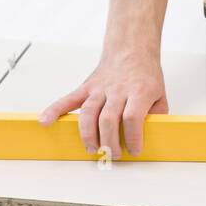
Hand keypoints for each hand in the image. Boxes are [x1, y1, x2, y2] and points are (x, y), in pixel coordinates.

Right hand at [38, 50, 167, 157]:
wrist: (131, 50)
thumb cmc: (145, 74)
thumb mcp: (160, 94)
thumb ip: (157, 115)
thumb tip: (152, 137)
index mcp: (138, 91)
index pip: (132, 118)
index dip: (132, 137)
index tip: (134, 150)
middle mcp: (117, 90)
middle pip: (108, 119)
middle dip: (109, 142)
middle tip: (113, 154)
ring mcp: (100, 89)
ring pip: (89, 113)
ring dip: (88, 135)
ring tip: (93, 149)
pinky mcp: (86, 88)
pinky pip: (68, 100)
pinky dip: (54, 110)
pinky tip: (46, 122)